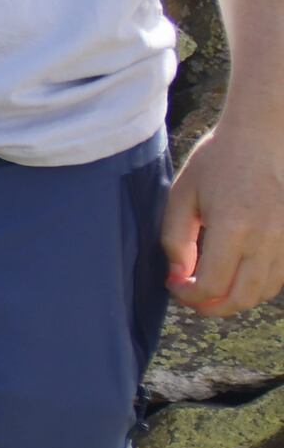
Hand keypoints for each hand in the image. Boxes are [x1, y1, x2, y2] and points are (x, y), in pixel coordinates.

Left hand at [171, 114, 283, 318]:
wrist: (259, 140)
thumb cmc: (215, 164)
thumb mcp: (182, 196)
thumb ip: (175, 240)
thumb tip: (178, 275)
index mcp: (234, 228)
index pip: (212, 285)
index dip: (188, 295)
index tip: (173, 284)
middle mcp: (265, 239)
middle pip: (240, 297)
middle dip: (210, 307)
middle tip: (190, 299)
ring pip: (262, 293)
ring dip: (233, 300)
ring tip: (209, 291)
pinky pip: (277, 279)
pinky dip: (255, 288)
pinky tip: (234, 278)